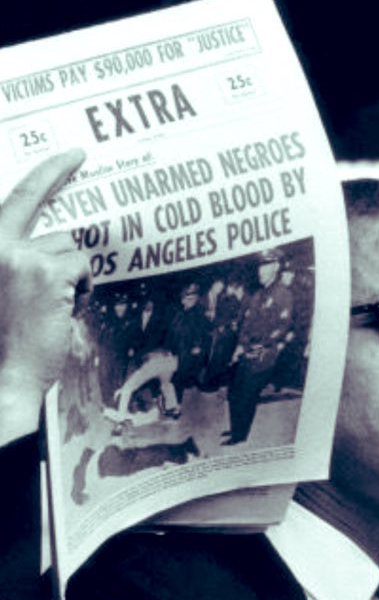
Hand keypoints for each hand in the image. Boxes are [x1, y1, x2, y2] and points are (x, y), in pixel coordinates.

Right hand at [0, 150, 90, 445]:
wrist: (1, 377)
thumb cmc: (4, 339)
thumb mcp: (5, 288)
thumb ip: (19, 260)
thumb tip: (59, 246)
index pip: (21, 198)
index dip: (50, 173)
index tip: (73, 155)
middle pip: (56, 233)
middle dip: (66, 256)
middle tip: (80, 156)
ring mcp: (22, 256)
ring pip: (72, 254)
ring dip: (71, 280)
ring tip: (52, 309)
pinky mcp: (48, 272)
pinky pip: (83, 269)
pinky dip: (82, 289)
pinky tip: (64, 310)